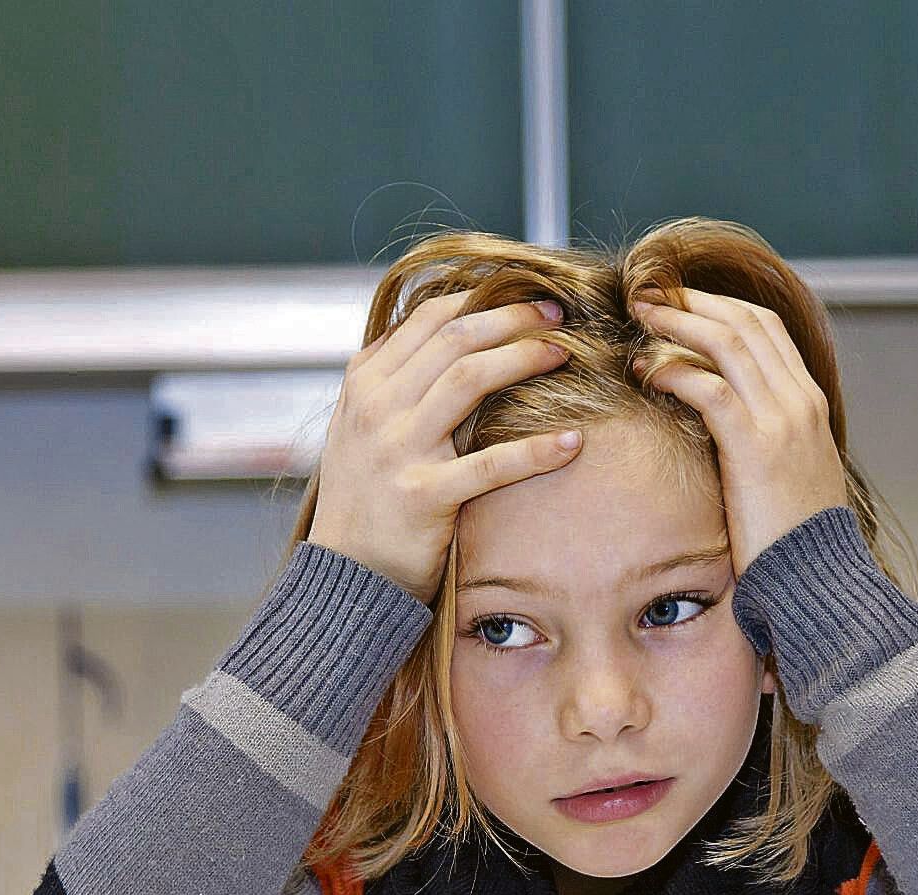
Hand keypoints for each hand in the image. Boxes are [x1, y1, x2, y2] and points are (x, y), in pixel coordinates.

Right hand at [307, 291, 578, 604]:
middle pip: (455, 339)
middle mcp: (378, 408)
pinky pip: (490, 465)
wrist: (344, 574)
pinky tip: (573, 441)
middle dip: (512, 318)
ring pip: (469, 379)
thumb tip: (441, 333)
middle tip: (556, 316)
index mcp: (365, 383)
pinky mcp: (424, 496)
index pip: (429, 319)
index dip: (482, 300)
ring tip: (564, 355)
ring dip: (524, 358)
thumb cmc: (364, 499)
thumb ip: (391, 380)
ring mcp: (399, 450)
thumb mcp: (359, 427)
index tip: (526, 298)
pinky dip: (536, 450)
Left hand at [628, 288, 848, 577]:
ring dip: (678, 322)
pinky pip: (709, 388)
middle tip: (651, 295)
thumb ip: (765, 438)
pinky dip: (675, 372)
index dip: (719, 305)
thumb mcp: (789, 474)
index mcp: (809, 403)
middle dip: (694, 301)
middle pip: (746, 322)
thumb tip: (721, 425)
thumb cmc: (795, 539)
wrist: (818, 580)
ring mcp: (781, 421)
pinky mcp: (754, 447)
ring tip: (641, 316)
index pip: (766, 329)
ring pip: (728, 342)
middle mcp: (800, 401)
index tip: (680, 302)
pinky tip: (648, 373)